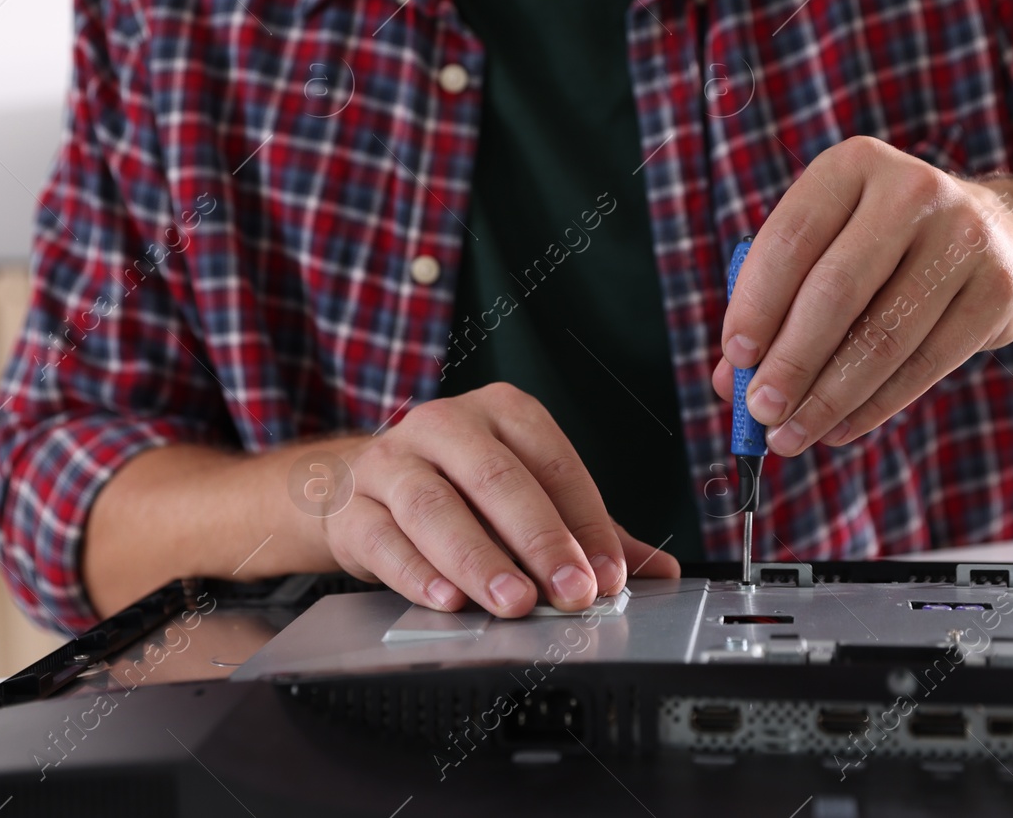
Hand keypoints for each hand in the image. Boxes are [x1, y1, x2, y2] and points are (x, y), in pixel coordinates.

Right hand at [323, 383, 679, 616]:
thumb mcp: (525, 497)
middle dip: (540, 540)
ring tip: (513, 601)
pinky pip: (384, 538)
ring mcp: (392, 461)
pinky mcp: (353, 505)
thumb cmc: (457, 489)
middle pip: (496, 478)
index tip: (607, 574)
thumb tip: (659, 572)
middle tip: (571, 591)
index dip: (584, 521)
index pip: (552, 461)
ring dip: (478, 559)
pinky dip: (417, 572)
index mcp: (500, 411)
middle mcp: (445, 425)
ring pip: (434, 506)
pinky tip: (447, 600)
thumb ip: (587, 532)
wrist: (355, 487)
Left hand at [712, 136, 1012, 455]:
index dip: (756, 304)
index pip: (791, 239)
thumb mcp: (830, 242)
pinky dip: (873, 407)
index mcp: (852, 167)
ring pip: (882, 337)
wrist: (998, 233)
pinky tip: (839, 428)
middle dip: (791, 361)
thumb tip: (732, 380)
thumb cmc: (884, 243)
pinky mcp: (997, 291)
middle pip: (836, 291)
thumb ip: (778, 301)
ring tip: (791, 434)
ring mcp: (963, 239)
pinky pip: (925, 365)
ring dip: (828, 398)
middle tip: (760, 409)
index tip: (735, 358)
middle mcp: (911, 192)